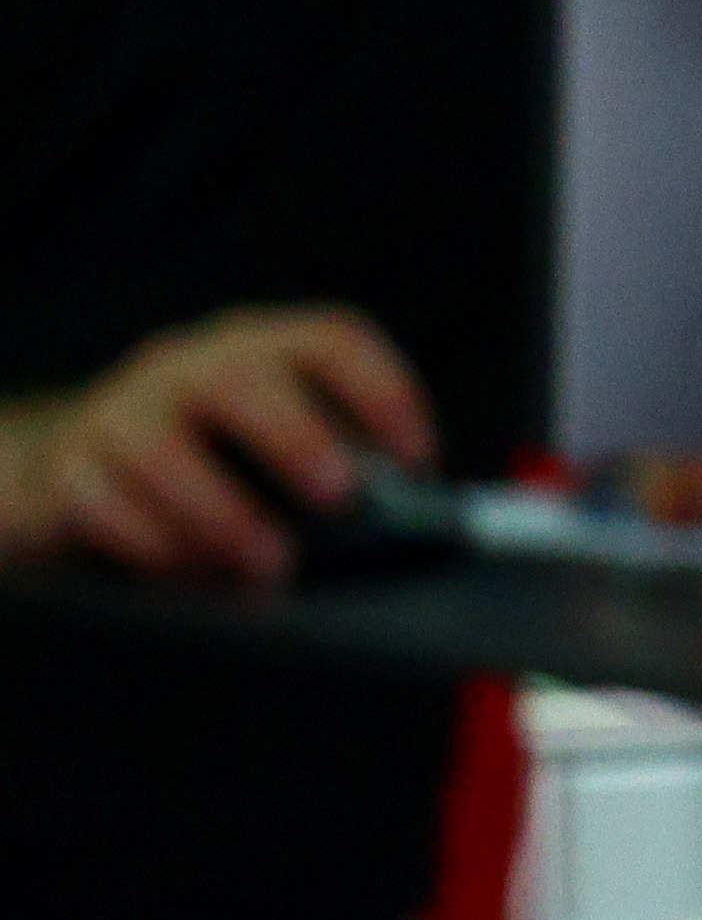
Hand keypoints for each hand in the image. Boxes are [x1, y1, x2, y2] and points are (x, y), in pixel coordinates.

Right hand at [0, 307, 434, 587]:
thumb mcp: (271, 448)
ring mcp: (119, 414)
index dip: (383, 393)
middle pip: (242, 383)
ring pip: (161, 451)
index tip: (416, 461)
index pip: (332, 340)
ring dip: (223, 516)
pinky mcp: (67, 471)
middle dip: (296, 441)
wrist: (70, 468)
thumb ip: (335, 466)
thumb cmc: (209, 463)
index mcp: (261, 349)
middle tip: (339, 499)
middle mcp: (188, 367)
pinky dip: (155, 547)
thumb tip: (407, 518)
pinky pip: (103, 506)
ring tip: (270, 569)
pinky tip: (194, 578)